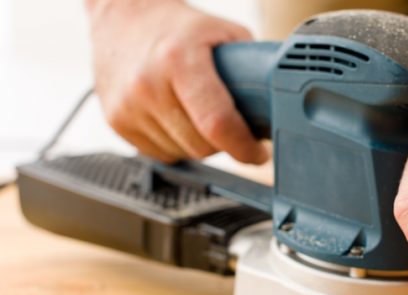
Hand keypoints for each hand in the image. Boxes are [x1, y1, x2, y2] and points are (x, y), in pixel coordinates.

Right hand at [87, 0, 267, 162]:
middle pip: (202, 145)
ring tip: (201, 116)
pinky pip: (161, 154)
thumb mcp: (224, 33)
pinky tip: (178, 119)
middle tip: (233, 127)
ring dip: (200, 145)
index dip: (244, 147)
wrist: (122, 16)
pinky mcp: (116, 121)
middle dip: (226, 143)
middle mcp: (147, 85)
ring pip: (183, 154)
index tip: (257, 153)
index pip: (217, 123)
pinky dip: (177, 144)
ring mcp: (127, 106)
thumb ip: (253, 69)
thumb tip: (279, 106)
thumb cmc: (177, 27)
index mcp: (179, 60)